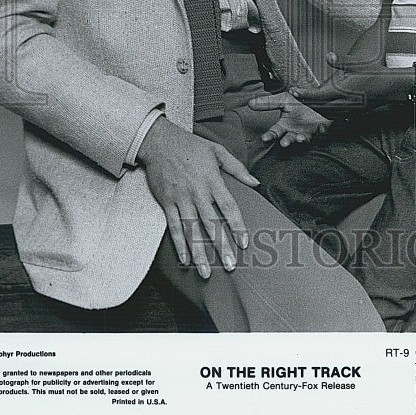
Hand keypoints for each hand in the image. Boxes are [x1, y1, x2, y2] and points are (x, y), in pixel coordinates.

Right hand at [137, 117, 258, 278]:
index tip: (245, 243)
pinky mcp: (167, 202)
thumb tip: (255, 183)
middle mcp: (197, 192)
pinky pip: (174, 227)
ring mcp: (181, 199)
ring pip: (192, 230)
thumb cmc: (190, 145)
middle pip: (211, 223)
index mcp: (213, 180)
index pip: (229, 207)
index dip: (237, 226)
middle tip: (230, 266)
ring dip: (199, 252)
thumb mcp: (217, 151)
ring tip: (206, 273)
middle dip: (221, 246)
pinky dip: (179, 244)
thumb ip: (237, 168)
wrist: (160, 141)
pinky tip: (185, 260)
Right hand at [248, 91, 331, 146]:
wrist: (318, 101)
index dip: (270, 135)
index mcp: (285, 124)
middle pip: (288, 138)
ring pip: (304, 138)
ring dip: (301, 139)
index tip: (265, 138)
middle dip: (286, 141)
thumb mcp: (283, 99)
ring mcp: (307, 131)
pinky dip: (321, 130)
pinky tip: (320, 128)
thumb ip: (267, 103)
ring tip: (300, 138)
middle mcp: (295, 130)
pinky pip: (321, 131)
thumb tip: (250, 103)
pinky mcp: (320, 129)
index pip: (275, 132)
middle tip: (283, 143)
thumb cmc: (298, 103)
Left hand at [289, 52, 397, 114]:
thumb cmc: (375, 72)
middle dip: (305, 101)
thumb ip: (341, 60)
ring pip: (326, 113)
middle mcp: (345, 103)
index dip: (303, 94)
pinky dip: (325, 113)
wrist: (392, 86)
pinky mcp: (354, 113)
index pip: (318, 95)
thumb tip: (328, 55)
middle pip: (319, 106)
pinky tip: (322, 107)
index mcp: (343, 90)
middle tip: (295, 95)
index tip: (293, 91)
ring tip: (305, 100)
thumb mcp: (358, 63)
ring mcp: (349, 110)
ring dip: (314, 108)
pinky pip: (335, 116)